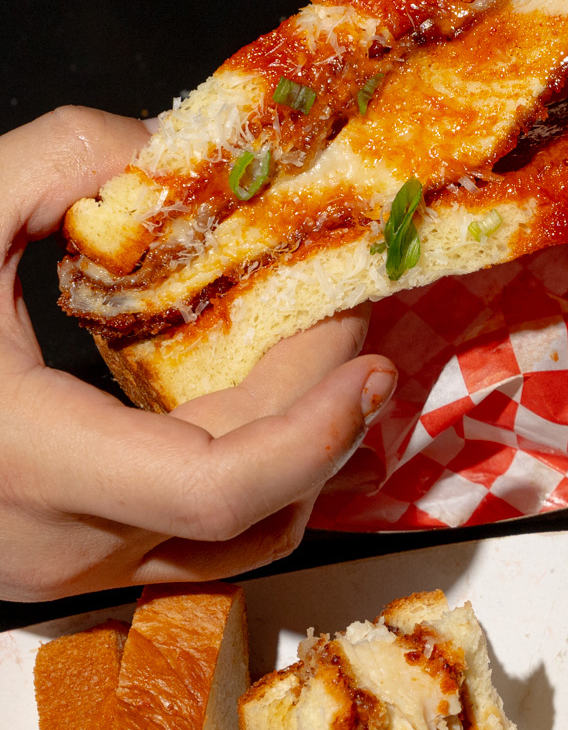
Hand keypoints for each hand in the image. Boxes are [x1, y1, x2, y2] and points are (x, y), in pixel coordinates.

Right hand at [0, 108, 396, 601]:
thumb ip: (60, 163)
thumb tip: (174, 158)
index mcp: (27, 460)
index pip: (219, 488)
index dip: (316, 432)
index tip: (371, 365)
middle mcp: (59, 543)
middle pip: (255, 509)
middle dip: (326, 414)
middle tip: (349, 325)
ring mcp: (67, 571)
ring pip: (237, 545)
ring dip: (298, 456)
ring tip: (313, 360)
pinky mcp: (74, 568)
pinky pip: (197, 540)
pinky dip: (248, 474)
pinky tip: (250, 398)